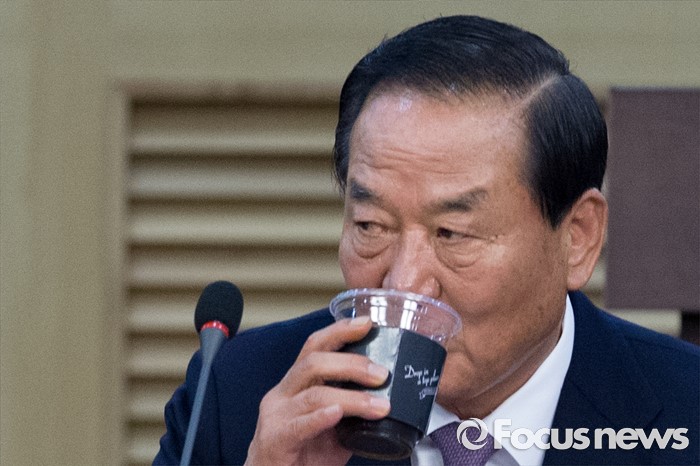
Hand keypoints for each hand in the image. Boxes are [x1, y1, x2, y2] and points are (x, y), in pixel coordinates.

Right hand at [245, 316, 390, 465]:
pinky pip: (299, 424)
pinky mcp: (275, 439)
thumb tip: (388, 398)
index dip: (340, 331)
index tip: (367, 322)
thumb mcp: (332, 426)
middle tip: (381, 374)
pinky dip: (321, 417)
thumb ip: (352, 410)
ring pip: (314, 394)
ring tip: (378, 405)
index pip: (315, 346)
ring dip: (352, 398)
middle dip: (352, 363)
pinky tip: (336, 414)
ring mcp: (276, 415)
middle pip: (314, 362)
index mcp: (296, 383)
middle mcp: (283, 393)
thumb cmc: (300, 454)